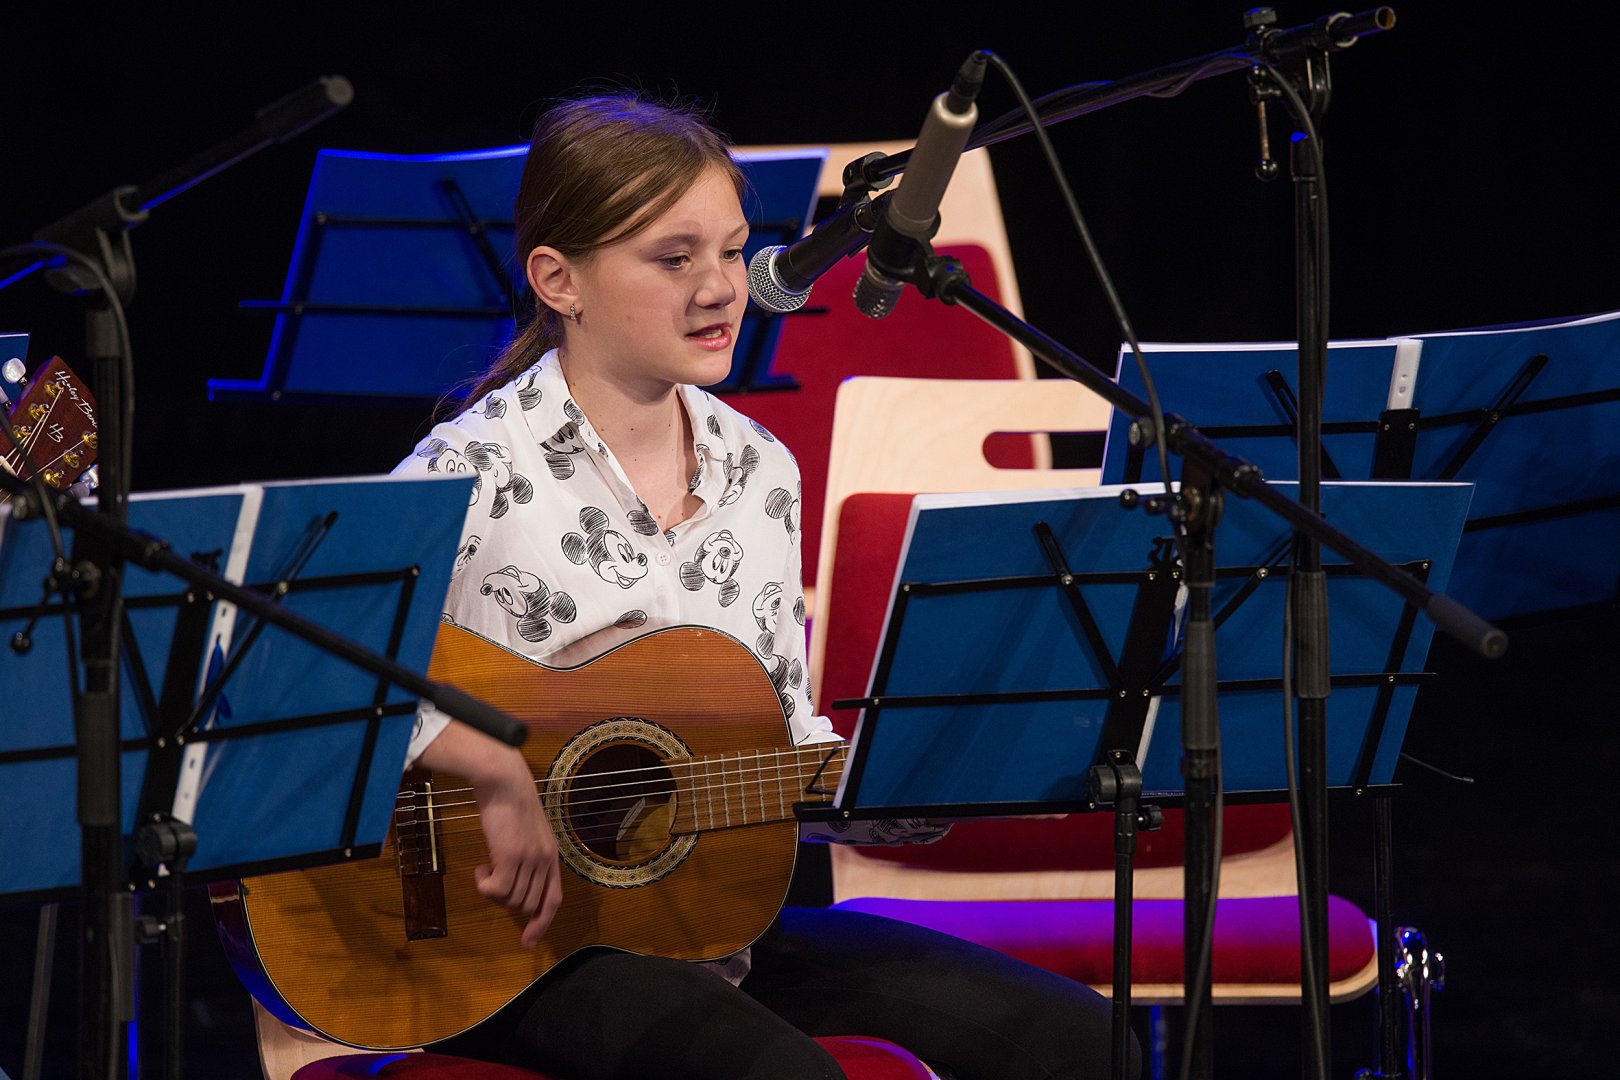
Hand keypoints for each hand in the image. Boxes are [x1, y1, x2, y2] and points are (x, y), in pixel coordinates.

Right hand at [470, 751, 561, 947]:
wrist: (504, 782)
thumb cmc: (510, 806)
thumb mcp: (527, 834)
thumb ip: (527, 858)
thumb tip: (513, 886)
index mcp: (552, 857)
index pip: (553, 899)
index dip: (542, 923)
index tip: (529, 941)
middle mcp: (545, 860)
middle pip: (526, 904)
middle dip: (505, 899)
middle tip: (492, 879)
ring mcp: (529, 859)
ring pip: (510, 899)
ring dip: (493, 891)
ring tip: (485, 869)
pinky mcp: (511, 856)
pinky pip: (496, 890)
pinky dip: (484, 886)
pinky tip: (481, 868)